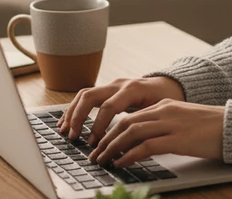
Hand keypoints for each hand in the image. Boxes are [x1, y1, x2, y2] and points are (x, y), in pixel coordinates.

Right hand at [57, 76, 184, 141]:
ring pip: (84, 94)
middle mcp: (119, 84)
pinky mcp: (107, 90)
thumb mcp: (158, 113)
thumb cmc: (165, 100)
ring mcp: (111, 85)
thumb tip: (126, 147)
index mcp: (133, 89)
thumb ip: (142, 125)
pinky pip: (86, 96)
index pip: (109, 106)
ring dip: (72, 112)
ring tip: (64, 130)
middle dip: (79, 117)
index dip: (98, 125)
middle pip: (90, 96)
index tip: (94, 142)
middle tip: (73, 136)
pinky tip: (67, 122)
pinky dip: (74, 108)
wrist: (168, 85)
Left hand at [87, 99, 224, 166]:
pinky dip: (130, 155)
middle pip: (125, 123)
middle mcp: (164, 111)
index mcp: (164, 105)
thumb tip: (143, 143)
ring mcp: (170, 124)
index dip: (111, 131)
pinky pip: (146, 146)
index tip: (100, 145)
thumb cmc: (211, 128)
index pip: (129, 116)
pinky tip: (122, 163)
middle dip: (106, 140)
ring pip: (131, 133)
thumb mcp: (183, 121)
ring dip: (113, 148)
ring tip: (103, 161)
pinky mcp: (178, 139)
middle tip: (95, 155)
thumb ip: (164, 126)